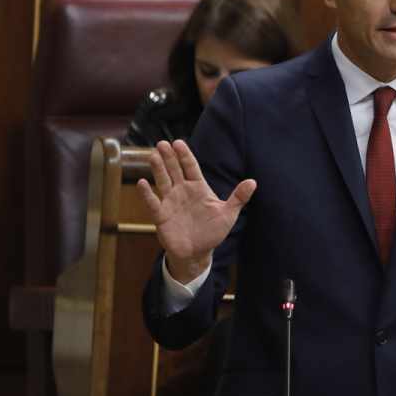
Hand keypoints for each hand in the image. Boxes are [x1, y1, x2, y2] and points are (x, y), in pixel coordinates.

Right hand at [137, 140, 255, 282]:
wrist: (198, 252)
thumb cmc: (213, 231)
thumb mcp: (228, 214)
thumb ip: (238, 197)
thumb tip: (253, 182)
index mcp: (199, 188)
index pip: (190, 167)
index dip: (184, 155)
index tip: (178, 142)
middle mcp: (183, 191)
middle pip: (175, 170)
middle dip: (168, 157)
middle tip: (162, 143)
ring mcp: (171, 202)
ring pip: (163, 182)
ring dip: (157, 169)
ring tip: (152, 156)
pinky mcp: (161, 216)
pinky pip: (153, 203)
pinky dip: (147, 194)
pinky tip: (141, 183)